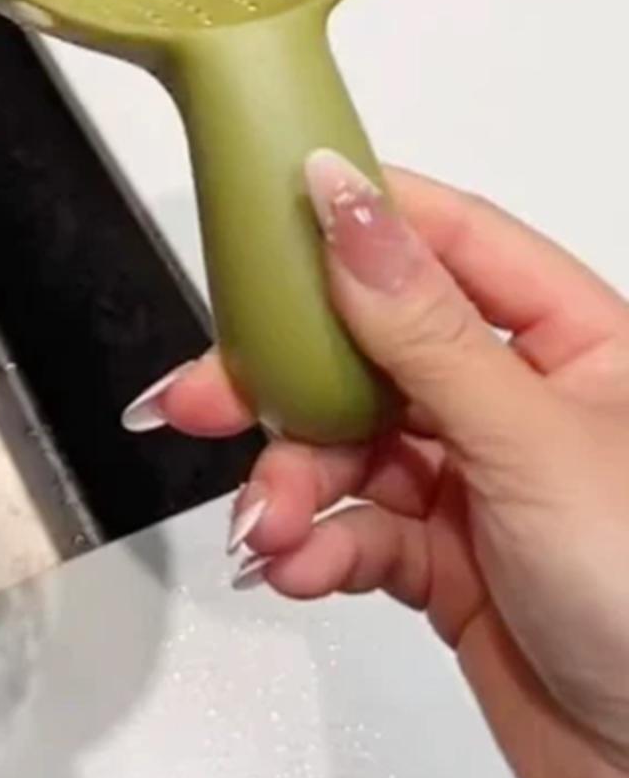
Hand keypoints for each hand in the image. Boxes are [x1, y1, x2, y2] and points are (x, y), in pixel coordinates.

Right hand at [124, 155, 628, 777]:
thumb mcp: (529, 444)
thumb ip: (423, 330)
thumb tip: (346, 209)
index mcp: (573, 342)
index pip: (451, 242)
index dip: (360, 222)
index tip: (267, 218)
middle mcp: (519, 400)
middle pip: (368, 350)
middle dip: (280, 385)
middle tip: (203, 402)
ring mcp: (477, 479)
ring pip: (345, 445)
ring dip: (291, 486)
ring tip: (269, 530)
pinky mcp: (442, 556)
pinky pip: (351, 525)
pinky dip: (313, 546)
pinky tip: (298, 567)